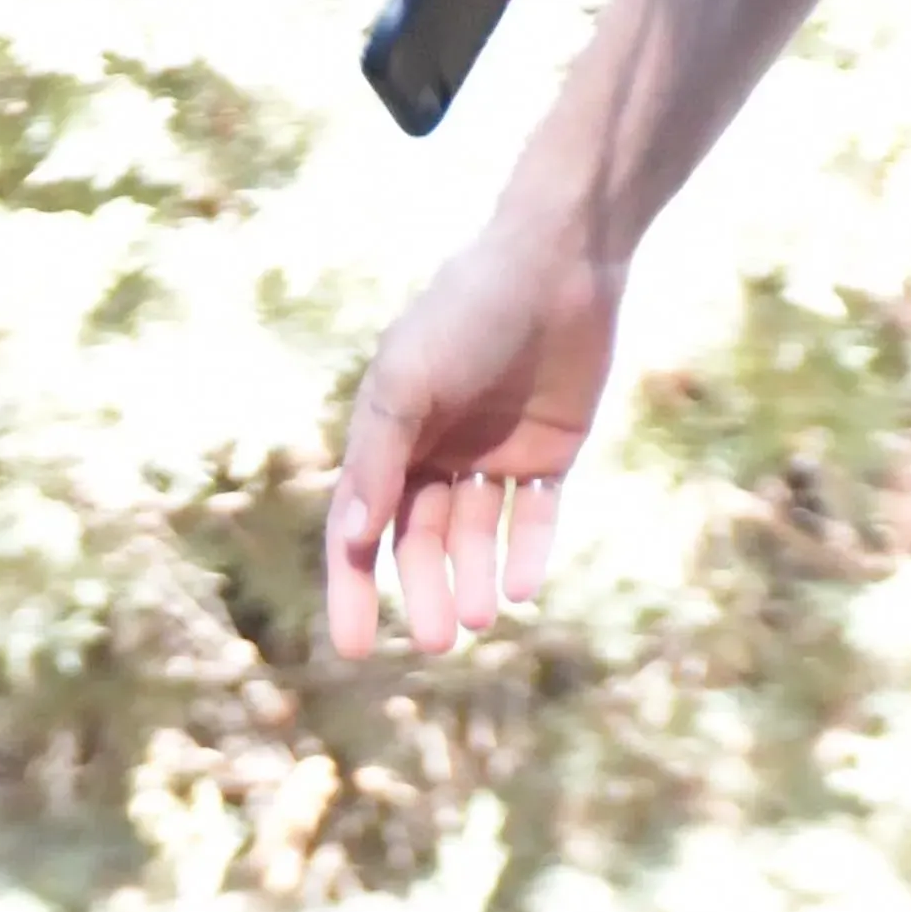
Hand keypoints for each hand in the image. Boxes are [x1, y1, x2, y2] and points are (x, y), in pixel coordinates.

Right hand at [323, 218, 625, 656]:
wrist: (558, 263)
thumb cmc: (467, 311)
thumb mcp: (406, 381)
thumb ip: (377, 457)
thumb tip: (351, 537)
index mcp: (389, 434)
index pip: (361, 526)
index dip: (354, 587)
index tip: (355, 649)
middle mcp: (436, 449)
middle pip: (421, 541)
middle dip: (423, 591)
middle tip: (433, 641)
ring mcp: (492, 454)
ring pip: (476, 537)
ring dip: (472, 580)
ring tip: (476, 619)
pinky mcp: (549, 453)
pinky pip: (533, 518)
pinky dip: (526, 553)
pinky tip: (520, 588)